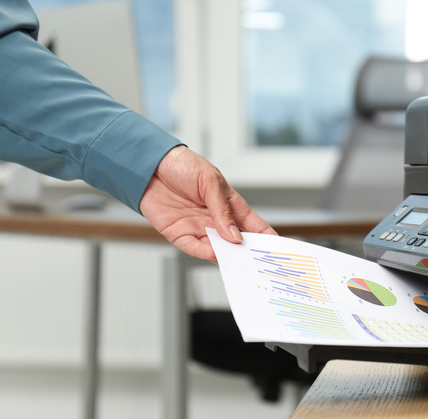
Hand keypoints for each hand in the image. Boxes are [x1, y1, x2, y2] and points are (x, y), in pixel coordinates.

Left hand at [140, 145, 276, 261]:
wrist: (150, 164)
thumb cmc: (183, 165)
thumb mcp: (209, 181)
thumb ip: (222, 210)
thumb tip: (235, 235)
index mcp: (229, 204)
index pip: (252, 224)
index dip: (265, 237)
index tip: (277, 249)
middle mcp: (215, 219)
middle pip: (236, 242)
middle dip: (247, 252)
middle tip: (258, 263)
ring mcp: (198, 228)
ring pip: (216, 249)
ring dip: (226, 255)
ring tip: (236, 260)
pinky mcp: (179, 234)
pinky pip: (193, 248)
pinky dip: (204, 253)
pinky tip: (214, 254)